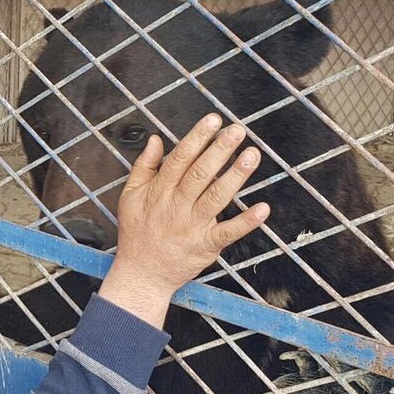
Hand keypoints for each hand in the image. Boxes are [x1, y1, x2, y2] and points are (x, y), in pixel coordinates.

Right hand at [98, 113, 269, 328]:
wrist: (141, 273)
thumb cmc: (137, 231)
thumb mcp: (130, 195)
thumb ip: (144, 166)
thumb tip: (156, 139)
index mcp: (159, 191)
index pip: (180, 159)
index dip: (197, 138)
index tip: (213, 120)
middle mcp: (176, 205)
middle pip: (200, 173)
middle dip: (220, 149)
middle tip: (237, 130)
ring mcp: (192, 226)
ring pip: (216, 197)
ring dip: (236, 176)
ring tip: (252, 154)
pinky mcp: (207, 246)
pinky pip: (228, 232)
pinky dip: (245, 221)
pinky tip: (263, 208)